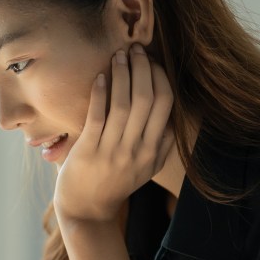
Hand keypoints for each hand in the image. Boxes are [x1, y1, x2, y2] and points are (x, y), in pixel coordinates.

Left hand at [53, 44, 174, 225]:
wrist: (87, 210)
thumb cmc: (116, 184)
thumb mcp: (147, 169)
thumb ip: (162, 146)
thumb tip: (173, 119)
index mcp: (154, 151)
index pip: (165, 104)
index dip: (161, 78)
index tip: (153, 62)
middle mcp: (137, 150)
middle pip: (147, 99)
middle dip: (143, 68)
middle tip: (135, 49)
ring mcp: (113, 151)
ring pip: (124, 104)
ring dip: (122, 74)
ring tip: (119, 55)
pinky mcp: (89, 151)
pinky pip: (97, 116)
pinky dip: (100, 93)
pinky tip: (100, 76)